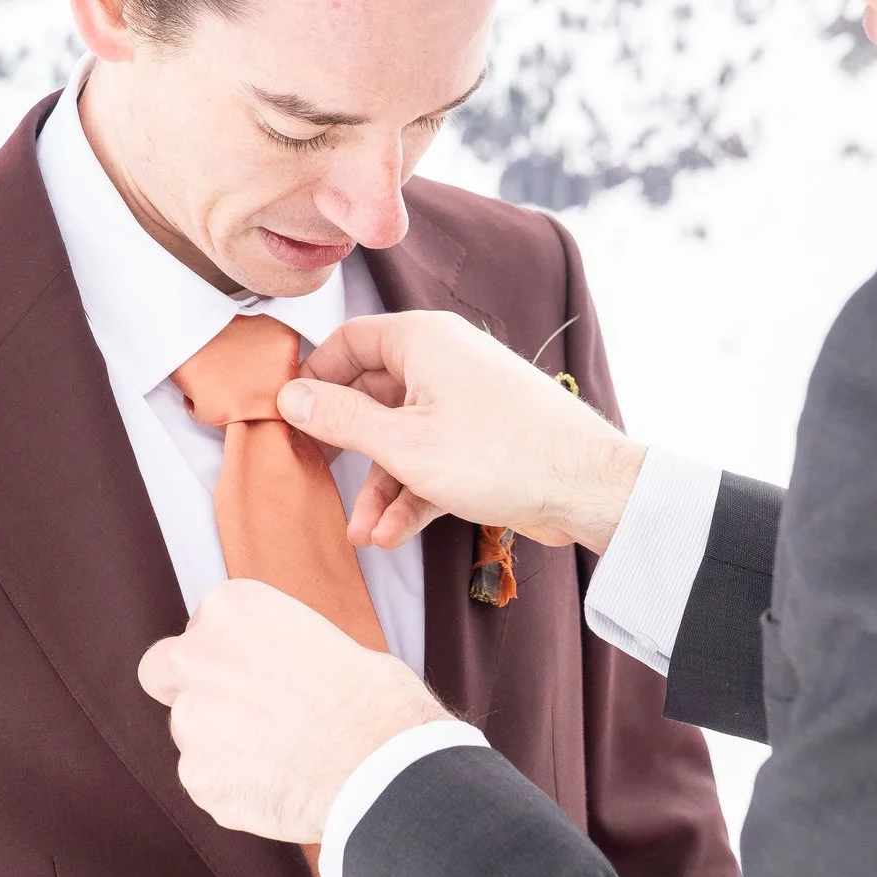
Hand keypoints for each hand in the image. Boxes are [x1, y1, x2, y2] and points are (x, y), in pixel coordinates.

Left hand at [137, 579, 451, 842]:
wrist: (380, 763)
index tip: (259, 672)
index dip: (231, 653)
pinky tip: (281, 786)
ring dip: (220, 744)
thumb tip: (277, 679)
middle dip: (185, 687)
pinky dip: (235, 787)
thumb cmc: (372, 696)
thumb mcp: (325, 640)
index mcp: (232, 607)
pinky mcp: (197, 778)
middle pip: (161, 671)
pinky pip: (209, 781)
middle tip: (231, 710)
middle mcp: (197, 656)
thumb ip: (276, 654)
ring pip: (190, 733)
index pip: (204, 626)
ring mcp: (191, 721)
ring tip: (282, 758)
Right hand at [280, 310, 644, 554]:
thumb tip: (291, 397)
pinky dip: (413, 494)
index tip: (291, 416)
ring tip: (363, 534)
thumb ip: (342, 420)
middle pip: (374, 395)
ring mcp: (466, 402)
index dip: (316, 378)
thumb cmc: (502, 453)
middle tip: (318, 477)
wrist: (585, 487)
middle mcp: (444, 361)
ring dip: (381, 486)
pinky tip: (392, 536)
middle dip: (348, 448)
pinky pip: (434, 460)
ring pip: (404, 437)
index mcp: (423, 340)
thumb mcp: (404, 443)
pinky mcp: (484, 441)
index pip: (350, 342)